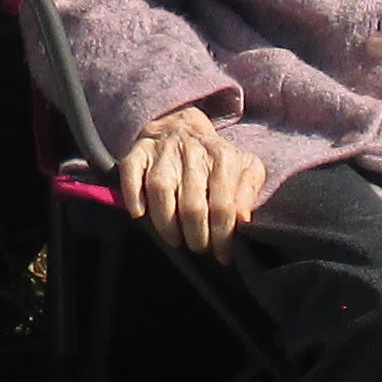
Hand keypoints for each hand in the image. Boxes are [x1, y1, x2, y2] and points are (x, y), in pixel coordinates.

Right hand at [119, 105, 267, 256]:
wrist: (183, 126)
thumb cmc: (217, 159)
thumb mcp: (246, 168)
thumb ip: (249, 192)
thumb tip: (244, 220)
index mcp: (222, 156)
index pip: (222, 205)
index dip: (222, 236)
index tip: (223, 255)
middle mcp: (192, 152)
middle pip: (192, 204)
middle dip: (196, 235)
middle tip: (199, 247)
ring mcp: (163, 151)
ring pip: (161, 190)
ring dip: (166, 223)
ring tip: (175, 240)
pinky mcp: (139, 152)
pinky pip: (132, 173)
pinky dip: (133, 195)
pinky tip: (139, 215)